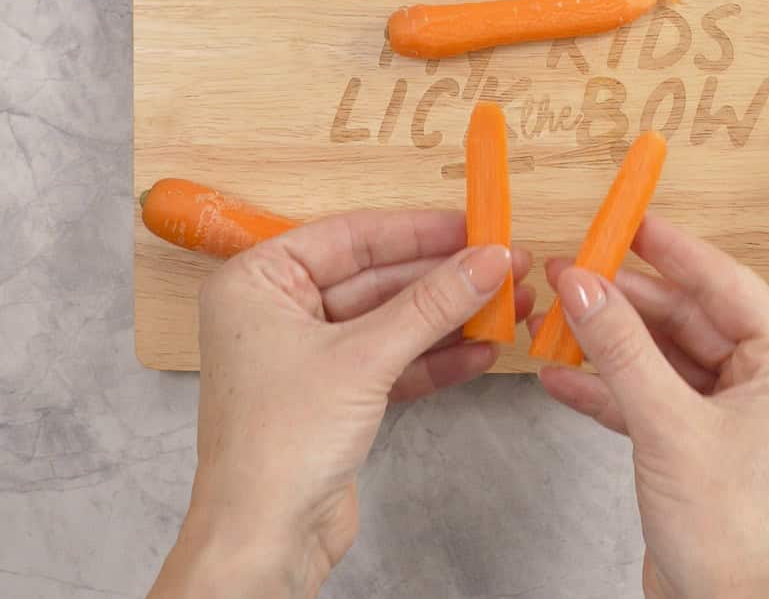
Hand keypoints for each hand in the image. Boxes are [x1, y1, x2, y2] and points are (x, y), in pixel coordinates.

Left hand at [149, 209, 531, 598]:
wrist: (265, 540)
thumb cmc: (276, 446)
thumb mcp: (364, 358)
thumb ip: (431, 305)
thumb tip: (486, 262)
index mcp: (258, 282)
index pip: (350, 237)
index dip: (418, 231)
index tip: (472, 228)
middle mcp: (278, 313)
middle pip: (376, 278)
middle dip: (443, 278)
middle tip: (503, 267)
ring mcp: (308, 356)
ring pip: (390, 322)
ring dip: (450, 318)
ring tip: (509, 305)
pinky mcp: (335, 396)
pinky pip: (392, 361)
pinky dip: (435, 358)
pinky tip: (482, 350)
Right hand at [533, 215, 768, 598]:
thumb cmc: (731, 537)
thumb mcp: (668, 425)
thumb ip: (622, 348)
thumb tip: (585, 287)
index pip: (728, 286)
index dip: (675, 251)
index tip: (631, 222)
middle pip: (689, 319)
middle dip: (626, 302)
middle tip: (574, 274)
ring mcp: (732, 414)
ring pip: (664, 356)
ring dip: (610, 343)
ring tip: (556, 319)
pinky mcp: (698, 442)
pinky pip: (650, 395)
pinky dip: (609, 387)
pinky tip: (561, 375)